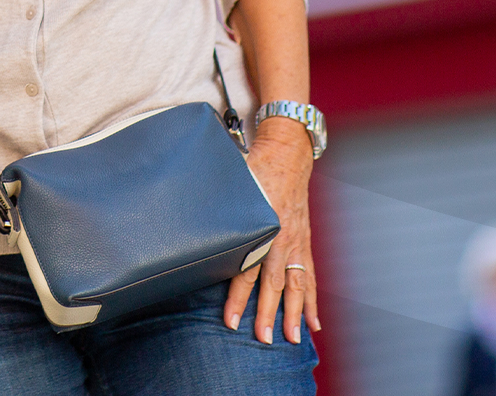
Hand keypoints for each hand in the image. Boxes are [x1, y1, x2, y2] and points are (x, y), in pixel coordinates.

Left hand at [224, 117, 320, 344]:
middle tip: (263, 339)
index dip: (237, 297)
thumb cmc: (253, 169)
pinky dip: (312, 302)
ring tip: (292, 339)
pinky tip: (313, 324)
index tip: (230, 321)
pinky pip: (310, 278)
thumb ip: (213, 206)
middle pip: (273, 284)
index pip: (245, 269)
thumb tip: (182, 218)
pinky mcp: (303, 245)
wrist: (286, 156)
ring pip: (296, 286)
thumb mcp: (230, 184)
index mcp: (260, 227)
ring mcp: (295, 244)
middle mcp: (280, 239)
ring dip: (293, 314)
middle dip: (268, 314)